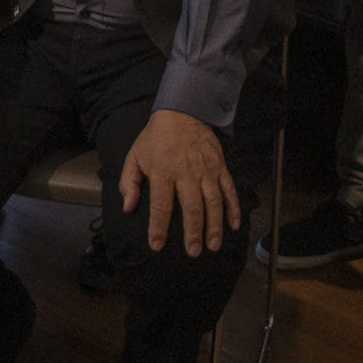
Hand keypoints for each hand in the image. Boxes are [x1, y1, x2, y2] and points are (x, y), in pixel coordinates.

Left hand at [118, 108, 237, 256]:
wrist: (182, 110)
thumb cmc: (156, 137)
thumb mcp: (135, 155)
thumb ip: (130, 182)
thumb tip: (128, 207)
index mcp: (163, 171)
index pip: (161, 205)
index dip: (158, 228)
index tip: (156, 245)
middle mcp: (186, 172)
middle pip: (191, 207)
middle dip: (193, 232)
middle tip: (193, 251)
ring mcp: (206, 170)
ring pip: (213, 202)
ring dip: (214, 226)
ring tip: (213, 245)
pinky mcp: (220, 166)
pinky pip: (229, 190)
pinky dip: (233, 208)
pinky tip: (233, 225)